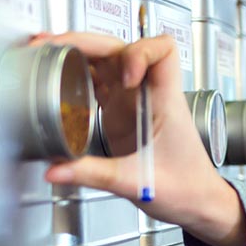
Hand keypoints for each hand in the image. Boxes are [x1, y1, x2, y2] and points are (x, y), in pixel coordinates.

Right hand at [32, 31, 245, 245]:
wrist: (199, 203)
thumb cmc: (188, 188)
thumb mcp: (139, 183)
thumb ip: (95, 174)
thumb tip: (56, 169)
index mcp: (165, 102)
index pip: (163, 50)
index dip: (139, 52)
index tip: (123, 76)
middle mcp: (150, 95)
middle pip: (120, 48)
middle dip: (86, 42)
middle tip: (55, 47)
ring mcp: (135, 103)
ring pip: (107, 61)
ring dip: (78, 54)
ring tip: (47, 54)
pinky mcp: (123, 114)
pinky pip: (99, 83)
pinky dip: (77, 76)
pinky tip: (57, 78)